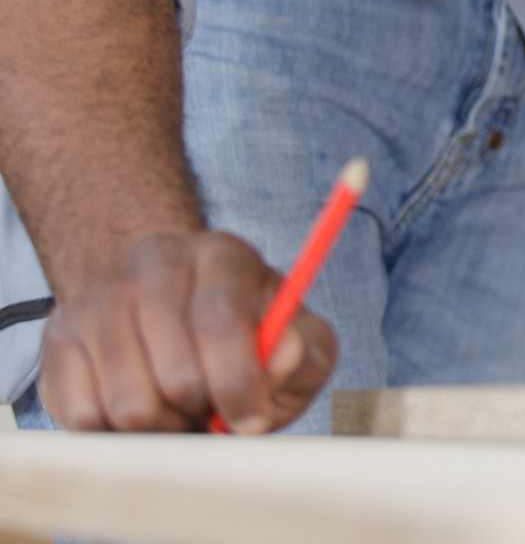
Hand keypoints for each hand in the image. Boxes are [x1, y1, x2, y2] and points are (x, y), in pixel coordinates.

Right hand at [37, 229, 336, 432]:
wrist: (175, 316)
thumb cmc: (248, 337)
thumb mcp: (297, 342)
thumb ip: (303, 352)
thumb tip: (281, 356)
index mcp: (222, 254)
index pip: (221, 319)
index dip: (238, 382)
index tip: (251, 422)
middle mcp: (156, 262)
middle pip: (175, 372)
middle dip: (203, 409)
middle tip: (211, 405)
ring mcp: (100, 296)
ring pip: (128, 403)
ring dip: (162, 425)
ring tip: (178, 406)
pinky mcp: (59, 336)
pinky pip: (82, 414)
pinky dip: (115, 431)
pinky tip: (140, 404)